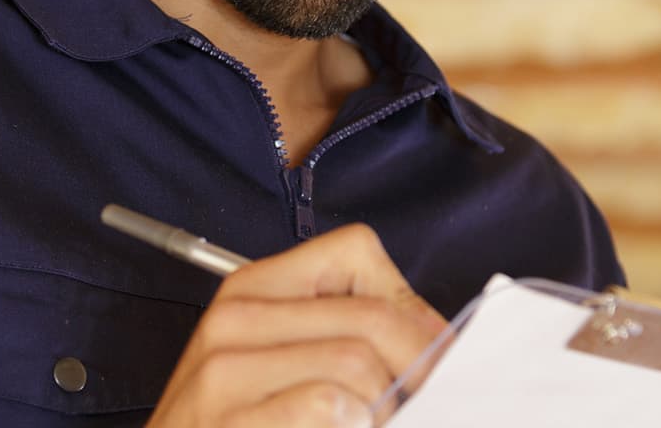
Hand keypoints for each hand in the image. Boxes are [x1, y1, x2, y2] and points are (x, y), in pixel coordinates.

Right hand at [146, 224, 446, 427]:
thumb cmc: (234, 422)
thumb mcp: (276, 360)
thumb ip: (342, 332)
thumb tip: (436, 338)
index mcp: (251, 288)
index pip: (357, 250)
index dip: (407, 304)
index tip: (422, 351)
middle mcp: (233, 318)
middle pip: (371, 318)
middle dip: (413, 368)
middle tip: (413, 402)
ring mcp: (224, 372)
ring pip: (357, 366)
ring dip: (379, 410)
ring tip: (364, 422)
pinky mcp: (230, 420)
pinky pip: (327, 406)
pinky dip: (351, 426)